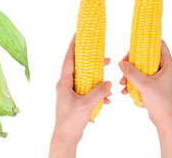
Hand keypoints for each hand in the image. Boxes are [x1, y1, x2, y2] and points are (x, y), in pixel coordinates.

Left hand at [49, 35, 111, 157]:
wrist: (66, 136)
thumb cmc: (71, 120)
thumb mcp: (86, 105)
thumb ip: (98, 92)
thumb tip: (108, 83)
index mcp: (64, 82)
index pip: (68, 59)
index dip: (73, 46)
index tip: (77, 34)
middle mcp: (66, 84)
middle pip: (78, 66)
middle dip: (89, 59)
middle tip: (100, 52)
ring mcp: (71, 92)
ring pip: (84, 78)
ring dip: (96, 76)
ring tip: (106, 74)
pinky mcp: (76, 99)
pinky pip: (88, 90)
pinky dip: (97, 92)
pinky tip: (106, 99)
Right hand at [118, 40, 171, 157]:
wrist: (164, 119)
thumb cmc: (159, 101)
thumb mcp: (144, 85)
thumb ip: (131, 72)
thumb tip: (121, 63)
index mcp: (168, 65)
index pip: (160, 44)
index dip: (148, 41)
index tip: (135, 43)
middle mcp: (164, 68)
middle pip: (146, 55)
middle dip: (132, 61)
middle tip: (123, 66)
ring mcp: (158, 77)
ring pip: (141, 67)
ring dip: (130, 73)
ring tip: (122, 83)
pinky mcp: (153, 84)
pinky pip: (141, 78)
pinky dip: (132, 82)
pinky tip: (125, 90)